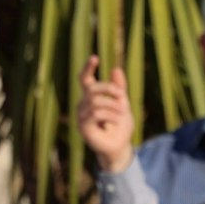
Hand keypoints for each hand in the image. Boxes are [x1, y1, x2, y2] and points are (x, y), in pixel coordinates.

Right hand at [76, 56, 134, 172]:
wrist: (120, 146)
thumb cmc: (119, 125)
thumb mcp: (123, 103)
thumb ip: (119, 88)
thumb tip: (116, 69)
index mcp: (91, 98)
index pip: (85, 80)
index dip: (88, 68)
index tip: (95, 57)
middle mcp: (83, 105)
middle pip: (92, 88)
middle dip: (109, 89)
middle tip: (122, 95)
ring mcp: (81, 116)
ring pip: (96, 101)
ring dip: (114, 105)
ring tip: (122, 113)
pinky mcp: (83, 127)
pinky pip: (96, 114)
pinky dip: (111, 115)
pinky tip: (117, 121)